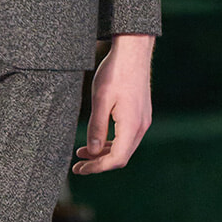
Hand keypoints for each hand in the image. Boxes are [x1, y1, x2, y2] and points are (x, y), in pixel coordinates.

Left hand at [73, 34, 152, 174]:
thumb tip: (91, 151)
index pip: (116, 159)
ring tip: (82, 153)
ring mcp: (143, 120)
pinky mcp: (141, 114)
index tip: (79, 169)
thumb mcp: (101, 99)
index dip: (97, 168)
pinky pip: (127, 136)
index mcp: (132, 125)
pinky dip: (112, 142)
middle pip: (121, 157)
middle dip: (99, 164)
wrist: (133, 52)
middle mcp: (141, 126)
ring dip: (104, 153)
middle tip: (78, 166)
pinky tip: (97, 139)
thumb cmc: (116, 72)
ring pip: (124, 147)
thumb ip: (97, 127)